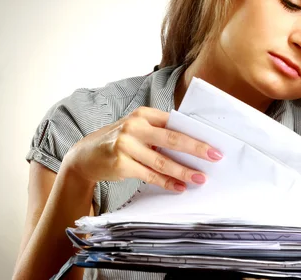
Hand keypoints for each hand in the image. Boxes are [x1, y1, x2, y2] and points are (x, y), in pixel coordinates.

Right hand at [61, 106, 222, 191]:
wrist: (85, 156)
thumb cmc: (120, 141)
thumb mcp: (138, 128)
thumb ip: (160, 132)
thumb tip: (193, 145)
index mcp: (144, 114)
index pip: (175, 123)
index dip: (196, 133)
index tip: (214, 142)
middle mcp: (135, 126)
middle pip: (172, 139)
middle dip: (196, 149)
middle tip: (215, 156)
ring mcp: (126, 145)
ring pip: (162, 161)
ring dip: (183, 171)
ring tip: (200, 178)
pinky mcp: (121, 164)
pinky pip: (150, 175)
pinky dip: (166, 182)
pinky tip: (179, 187)